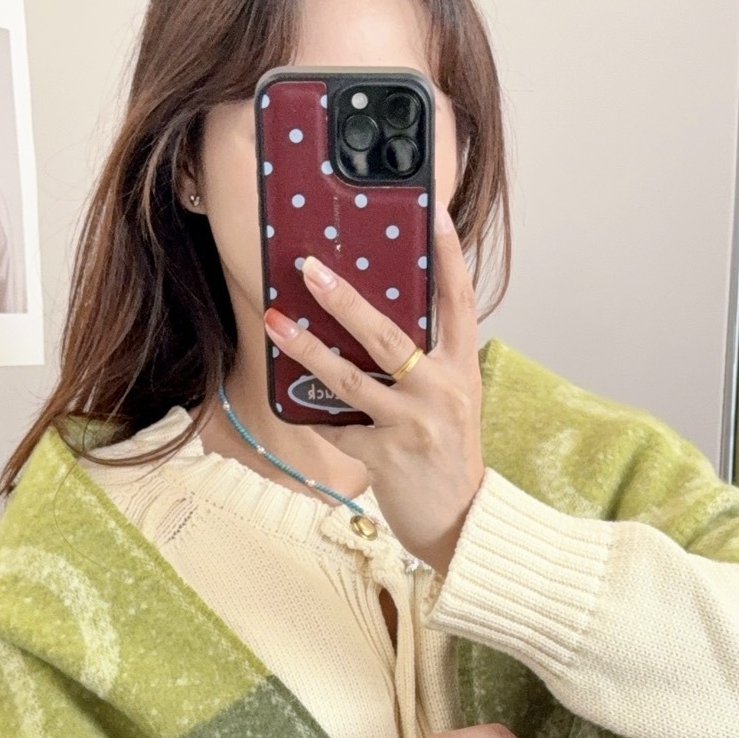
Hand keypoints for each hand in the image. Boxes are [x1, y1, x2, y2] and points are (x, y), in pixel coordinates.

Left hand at [263, 204, 484, 572]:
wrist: (460, 524)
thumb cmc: (448, 457)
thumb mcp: (452, 402)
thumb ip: (427, 364)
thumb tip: (376, 322)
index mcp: (462, 369)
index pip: (460, 302)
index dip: (448, 256)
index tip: (432, 213)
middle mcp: (443, 391)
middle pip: (389, 335)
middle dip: (345, 299)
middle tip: (310, 267)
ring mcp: (414, 424)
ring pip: (352, 378)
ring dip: (308, 349)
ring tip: (276, 322)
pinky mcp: (387, 456)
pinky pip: (339, 427)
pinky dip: (314, 415)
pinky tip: (291, 400)